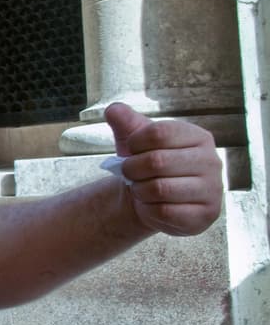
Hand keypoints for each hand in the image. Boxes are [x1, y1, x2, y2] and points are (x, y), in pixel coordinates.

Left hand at [105, 102, 221, 236]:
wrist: (152, 199)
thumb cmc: (145, 164)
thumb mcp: (135, 139)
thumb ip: (125, 121)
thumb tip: (113, 109)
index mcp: (198, 137)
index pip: (159, 132)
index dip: (135, 143)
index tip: (132, 150)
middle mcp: (212, 161)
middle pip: (157, 161)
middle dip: (132, 169)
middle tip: (130, 173)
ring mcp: (212, 189)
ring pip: (159, 188)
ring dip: (139, 190)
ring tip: (141, 188)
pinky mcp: (206, 215)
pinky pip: (165, 211)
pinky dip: (149, 210)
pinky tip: (152, 206)